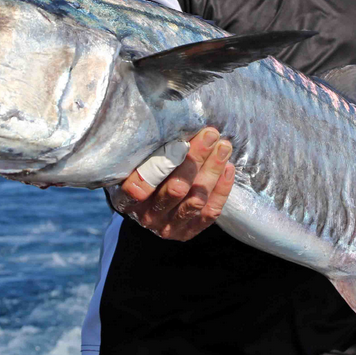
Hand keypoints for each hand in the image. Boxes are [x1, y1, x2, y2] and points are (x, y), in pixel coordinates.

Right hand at [109, 127, 234, 241]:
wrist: (149, 206)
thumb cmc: (143, 173)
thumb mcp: (137, 163)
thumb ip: (148, 153)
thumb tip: (174, 123)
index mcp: (127, 199)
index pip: (140, 187)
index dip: (160, 165)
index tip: (180, 141)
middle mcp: (147, 216)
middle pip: (175, 189)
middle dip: (195, 159)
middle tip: (210, 135)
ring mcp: (169, 227)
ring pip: (196, 199)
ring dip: (212, 171)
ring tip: (223, 146)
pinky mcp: (188, 231)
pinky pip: (210, 212)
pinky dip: (222, 189)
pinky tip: (228, 167)